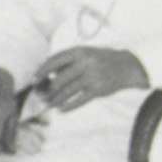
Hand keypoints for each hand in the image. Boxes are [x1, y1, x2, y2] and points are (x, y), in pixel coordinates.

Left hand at [33, 45, 148, 113]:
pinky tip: (61, 110)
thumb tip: (46, 75)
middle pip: (59, 79)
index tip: (34, 79)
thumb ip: (67, 62)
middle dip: (48, 90)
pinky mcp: (98, 89)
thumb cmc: (100, 59)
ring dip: (56, 100)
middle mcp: (84, 63)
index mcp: (79, 51)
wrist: (127, 65)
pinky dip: (68, 106)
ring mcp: (92, 76)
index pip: (54, 61)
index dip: (42, 71)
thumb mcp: (84, 54)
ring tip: (49, 104)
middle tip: (41, 96)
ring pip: (67, 91)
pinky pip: (79, 100)